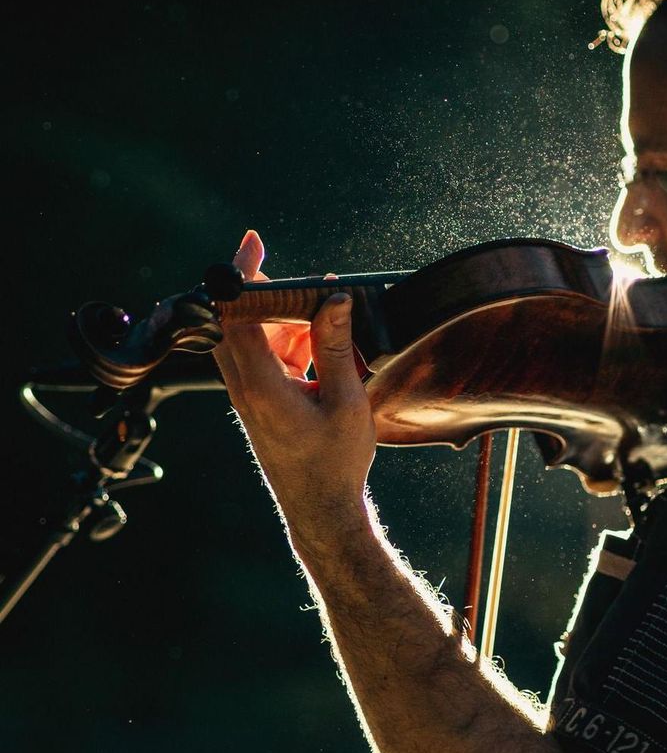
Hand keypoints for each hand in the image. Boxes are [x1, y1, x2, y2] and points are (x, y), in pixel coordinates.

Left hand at [213, 230, 376, 553]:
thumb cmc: (334, 463)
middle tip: (311, 284)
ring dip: (288, 322)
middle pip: (238, 319)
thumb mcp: (345, 401)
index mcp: (261, 386)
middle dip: (270, 292)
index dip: (241, 275)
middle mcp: (245, 387)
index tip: (254, 243)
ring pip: (254, 337)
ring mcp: (249, 394)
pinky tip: (325, 346)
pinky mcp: (259, 401)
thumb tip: (334, 297)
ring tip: (331, 323)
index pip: (234, 315)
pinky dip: (291, 343)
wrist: (321, 509)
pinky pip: (265, 356)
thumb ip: (334, 346)